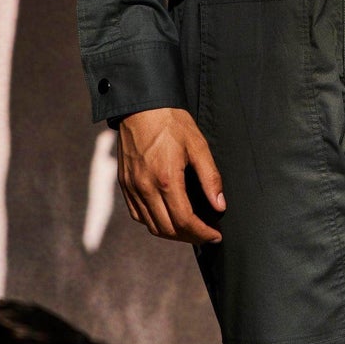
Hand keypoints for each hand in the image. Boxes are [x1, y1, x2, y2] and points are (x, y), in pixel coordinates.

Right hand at [115, 107, 225, 243]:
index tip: (215, 235)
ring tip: (189, 229)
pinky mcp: (124, 183)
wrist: (141, 106)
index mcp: (166, 179)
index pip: (184, 221)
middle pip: (166, 229)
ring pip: (150, 226)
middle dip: (189, 237)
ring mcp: (132, 187)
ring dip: (171, 233)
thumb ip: (210, 178)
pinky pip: (137, 214)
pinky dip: (153, 223)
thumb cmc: (171, 122)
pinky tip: (167, 217)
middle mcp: (145, 187)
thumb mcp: (198, 145)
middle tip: (206, 234)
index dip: (202, 233)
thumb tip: (220, 205)